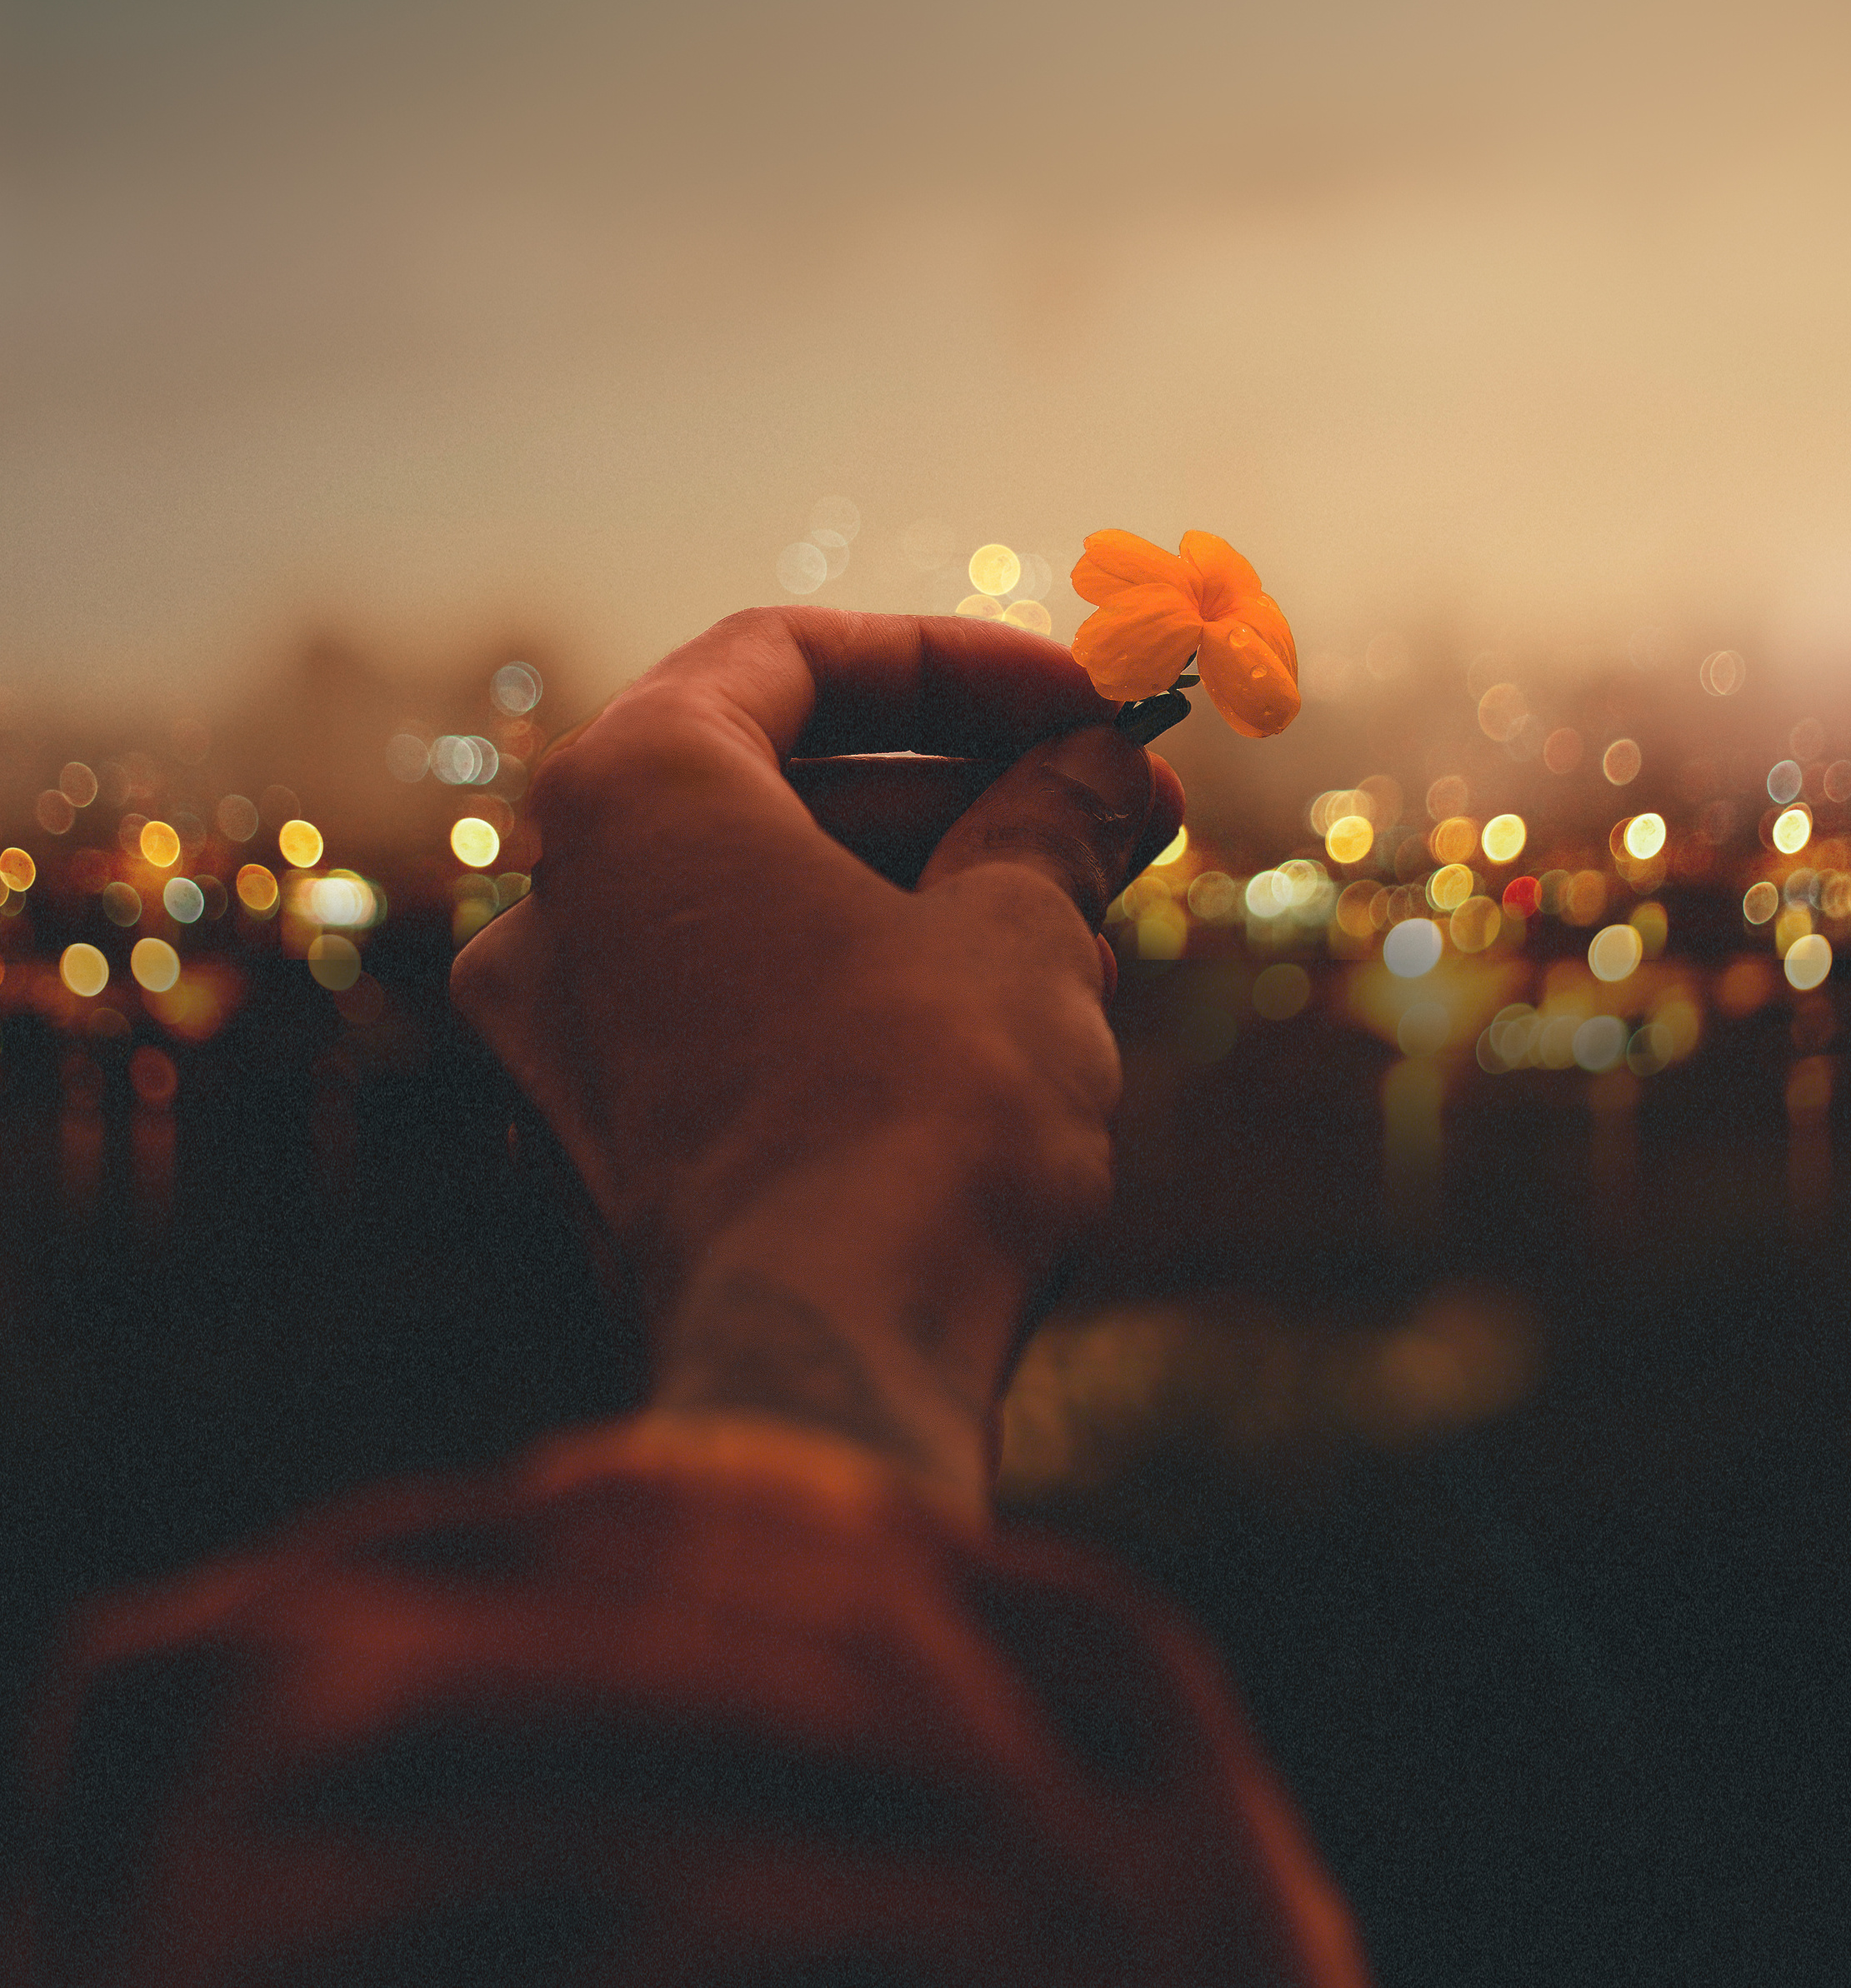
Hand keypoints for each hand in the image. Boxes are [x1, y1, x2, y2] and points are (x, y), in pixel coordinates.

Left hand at [450, 609, 1181, 1505]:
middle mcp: (557, 897)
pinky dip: (856, 980)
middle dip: (966, 788)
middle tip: (1118, 805)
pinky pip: (736, 1005)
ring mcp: (561, 1031)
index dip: (958, 664)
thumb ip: (1047, 816)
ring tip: (1093, 912)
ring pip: (766, 902)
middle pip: (781, 783)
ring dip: (928, 887)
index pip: (792, 658)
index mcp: (629, 792)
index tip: (1083, 699)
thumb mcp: (1019, 927)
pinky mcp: (600, 1142)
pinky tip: (1004, 1013)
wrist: (831, 1368)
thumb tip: (1095, 765)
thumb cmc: (918, 1107)